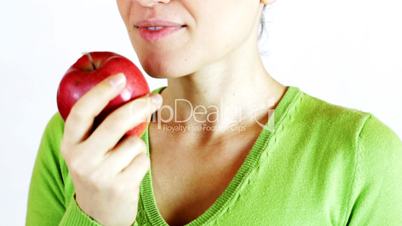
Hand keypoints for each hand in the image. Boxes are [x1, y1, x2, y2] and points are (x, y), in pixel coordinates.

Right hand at [60, 73, 161, 225]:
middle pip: (116, 122)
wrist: (99, 212)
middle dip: (139, 106)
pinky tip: (130, 172)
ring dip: (137, 145)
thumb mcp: (88, 149)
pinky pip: (142, 160)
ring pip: (134, 142)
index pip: (82, 112)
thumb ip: (98, 125)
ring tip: (126, 158)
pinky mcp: (119, 186)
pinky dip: (141, 162)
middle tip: (154, 98)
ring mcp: (99, 174)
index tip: (119, 77)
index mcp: (70, 144)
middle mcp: (81, 159)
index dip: (100, 92)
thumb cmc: (97, 170)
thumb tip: (126, 90)